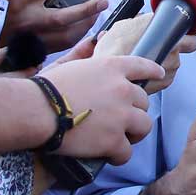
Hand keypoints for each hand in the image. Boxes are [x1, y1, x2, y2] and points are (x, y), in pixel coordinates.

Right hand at [2, 0, 108, 51]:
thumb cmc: (1, 9)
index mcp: (21, 0)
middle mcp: (28, 19)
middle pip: (62, 16)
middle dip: (86, 8)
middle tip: (104, 0)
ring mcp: (34, 37)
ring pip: (66, 34)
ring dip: (85, 24)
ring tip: (97, 13)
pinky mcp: (38, 50)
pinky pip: (63, 44)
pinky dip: (77, 35)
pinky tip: (85, 25)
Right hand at [41, 54, 165, 163]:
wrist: (36, 110)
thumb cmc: (46, 87)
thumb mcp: (69, 63)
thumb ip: (85, 52)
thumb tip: (96, 38)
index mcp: (113, 67)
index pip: (143, 66)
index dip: (153, 71)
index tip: (159, 73)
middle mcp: (123, 89)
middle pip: (143, 102)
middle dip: (134, 110)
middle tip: (122, 119)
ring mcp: (121, 116)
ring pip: (143, 126)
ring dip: (134, 133)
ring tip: (122, 138)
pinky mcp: (114, 140)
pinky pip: (127, 152)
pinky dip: (119, 155)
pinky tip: (111, 156)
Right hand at [93, 13, 195, 94]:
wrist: (108, 73)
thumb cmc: (113, 48)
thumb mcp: (126, 24)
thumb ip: (142, 21)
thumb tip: (143, 19)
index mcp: (167, 31)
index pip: (192, 31)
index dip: (189, 33)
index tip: (186, 34)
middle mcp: (174, 47)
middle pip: (188, 46)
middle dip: (178, 47)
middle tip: (164, 48)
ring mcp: (172, 65)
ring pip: (176, 62)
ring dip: (166, 62)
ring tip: (146, 61)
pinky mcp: (165, 81)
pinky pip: (167, 76)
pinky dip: (159, 76)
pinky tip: (145, 72)